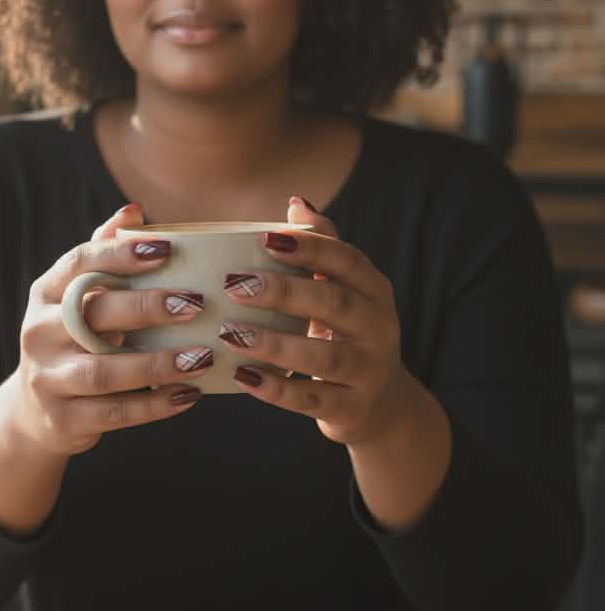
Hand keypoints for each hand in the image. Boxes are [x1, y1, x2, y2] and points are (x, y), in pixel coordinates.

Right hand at [14, 203, 211, 455]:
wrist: (35, 412)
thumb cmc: (74, 339)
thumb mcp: (79, 297)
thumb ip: (104, 253)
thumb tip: (134, 211)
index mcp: (46, 293)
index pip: (79, 263)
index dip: (121, 253)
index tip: (167, 249)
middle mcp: (38, 332)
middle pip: (93, 315)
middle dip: (146, 308)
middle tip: (194, 304)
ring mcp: (46, 378)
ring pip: (103, 371)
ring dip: (156, 364)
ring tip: (201, 357)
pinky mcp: (61, 419)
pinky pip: (113, 413)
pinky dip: (154, 406)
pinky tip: (189, 394)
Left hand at [221, 195, 406, 446]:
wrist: (380, 402)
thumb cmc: (346, 331)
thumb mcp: (343, 290)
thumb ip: (322, 247)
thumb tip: (296, 203)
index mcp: (374, 289)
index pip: (346, 260)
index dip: (309, 249)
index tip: (266, 240)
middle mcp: (379, 326)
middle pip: (334, 303)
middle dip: (284, 293)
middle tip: (235, 285)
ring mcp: (369, 370)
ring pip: (324, 356)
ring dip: (275, 344)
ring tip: (231, 334)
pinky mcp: (352, 407)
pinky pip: (312, 398)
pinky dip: (277, 389)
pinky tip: (243, 377)